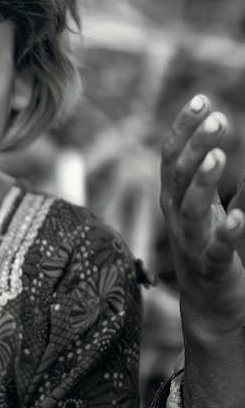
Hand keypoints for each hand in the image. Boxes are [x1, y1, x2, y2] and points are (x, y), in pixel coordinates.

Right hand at [160, 93, 244, 335]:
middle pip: (178, 176)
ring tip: (221, 155)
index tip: (201, 100)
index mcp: (175, 201)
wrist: (211, 307)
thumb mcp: (206, 207)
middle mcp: (177, 219)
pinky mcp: (211, 268)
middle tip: (218, 119)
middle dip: (196, 146)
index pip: (171, 157)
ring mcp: (192, 244)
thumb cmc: (210, 248)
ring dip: (204, 181)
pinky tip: (239, 215)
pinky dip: (226, 231)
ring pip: (190, 209)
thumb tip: (216, 137)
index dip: (183, 128)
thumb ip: (206, 175)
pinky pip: (216, 249)